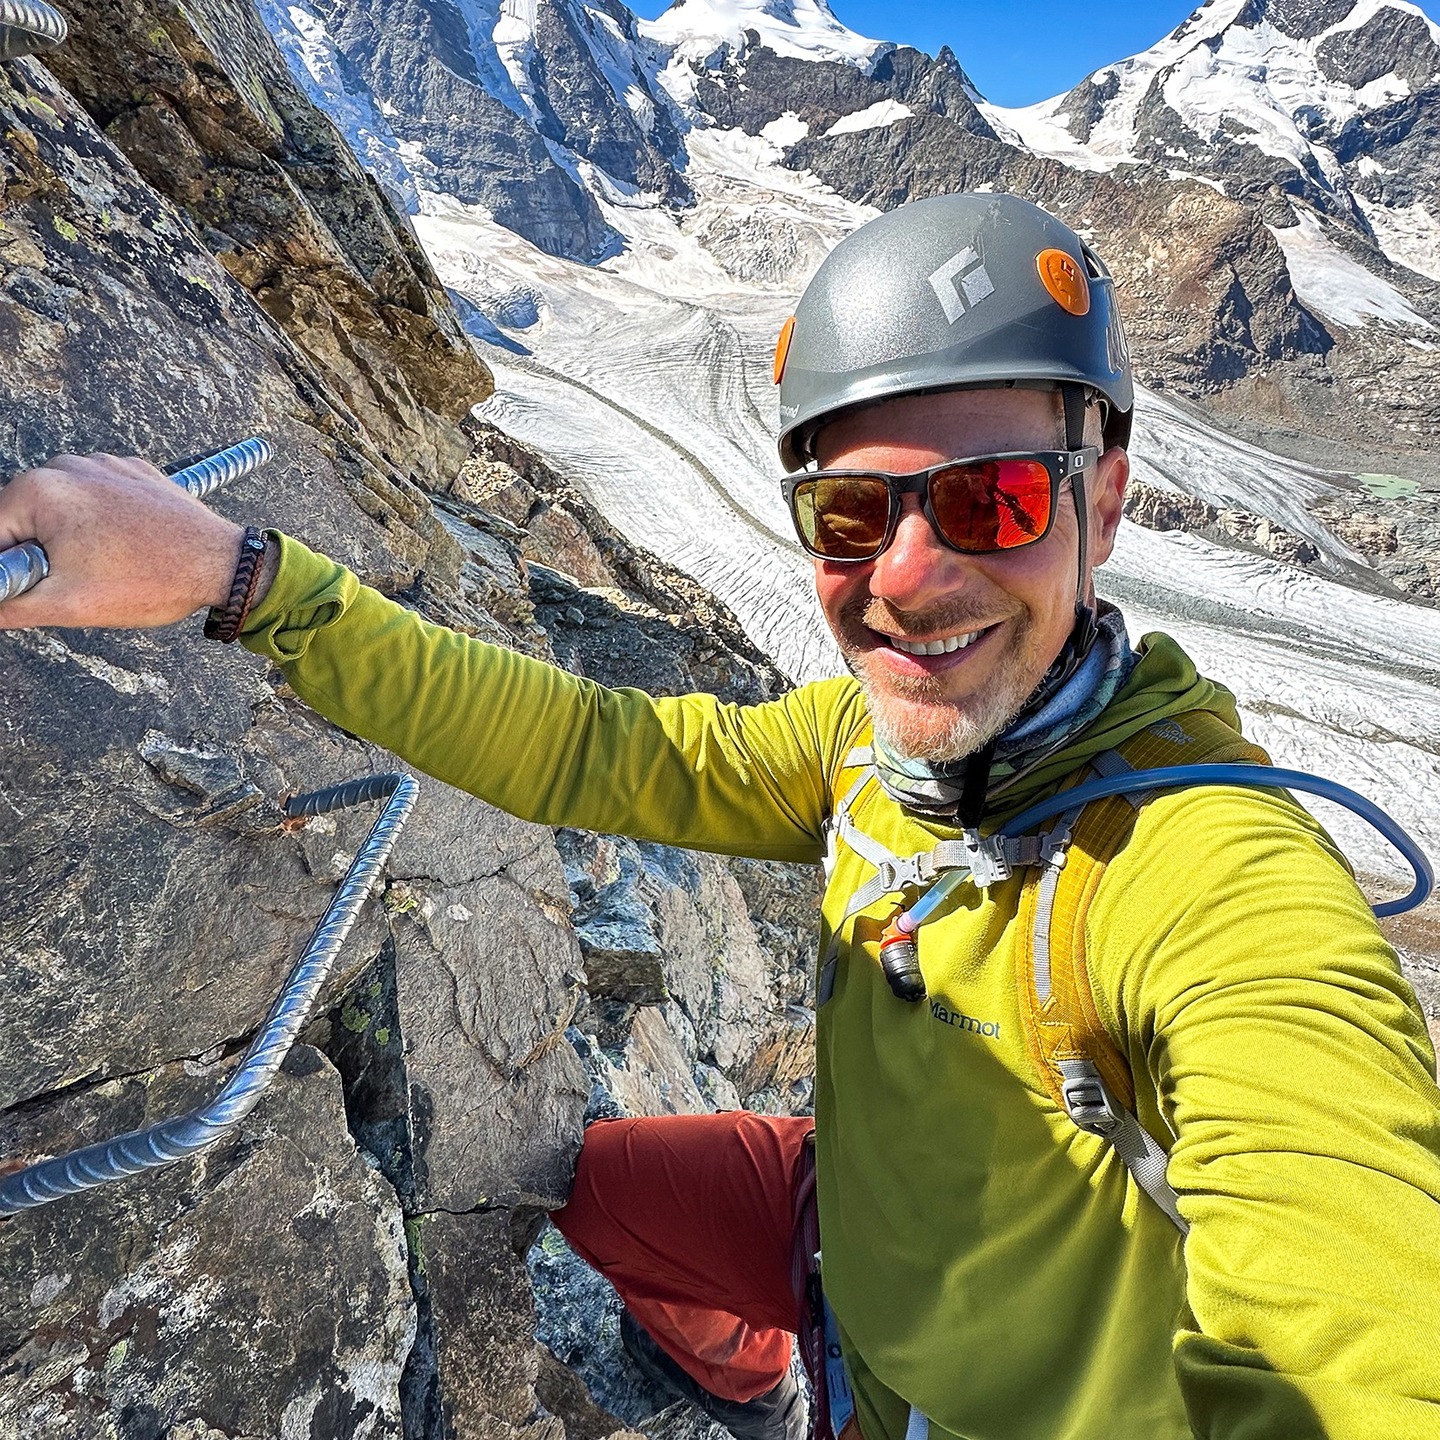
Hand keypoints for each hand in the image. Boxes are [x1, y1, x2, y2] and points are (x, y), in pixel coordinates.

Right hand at [0, 453, 251, 629]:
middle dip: (42, 554)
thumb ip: (9, 603)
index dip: (11, 570)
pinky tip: (130, 547)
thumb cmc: (153, 581)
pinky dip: (103, 524)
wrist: (223, 565)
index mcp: (40, 490)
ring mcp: (104, 464)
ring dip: (72, 541)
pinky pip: (98, 501)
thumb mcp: (67, 605)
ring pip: (62, 511)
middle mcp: (68, 466)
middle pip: (25, 519)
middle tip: (84, 579)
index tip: (43, 587)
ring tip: (111, 565)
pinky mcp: (132, 472)